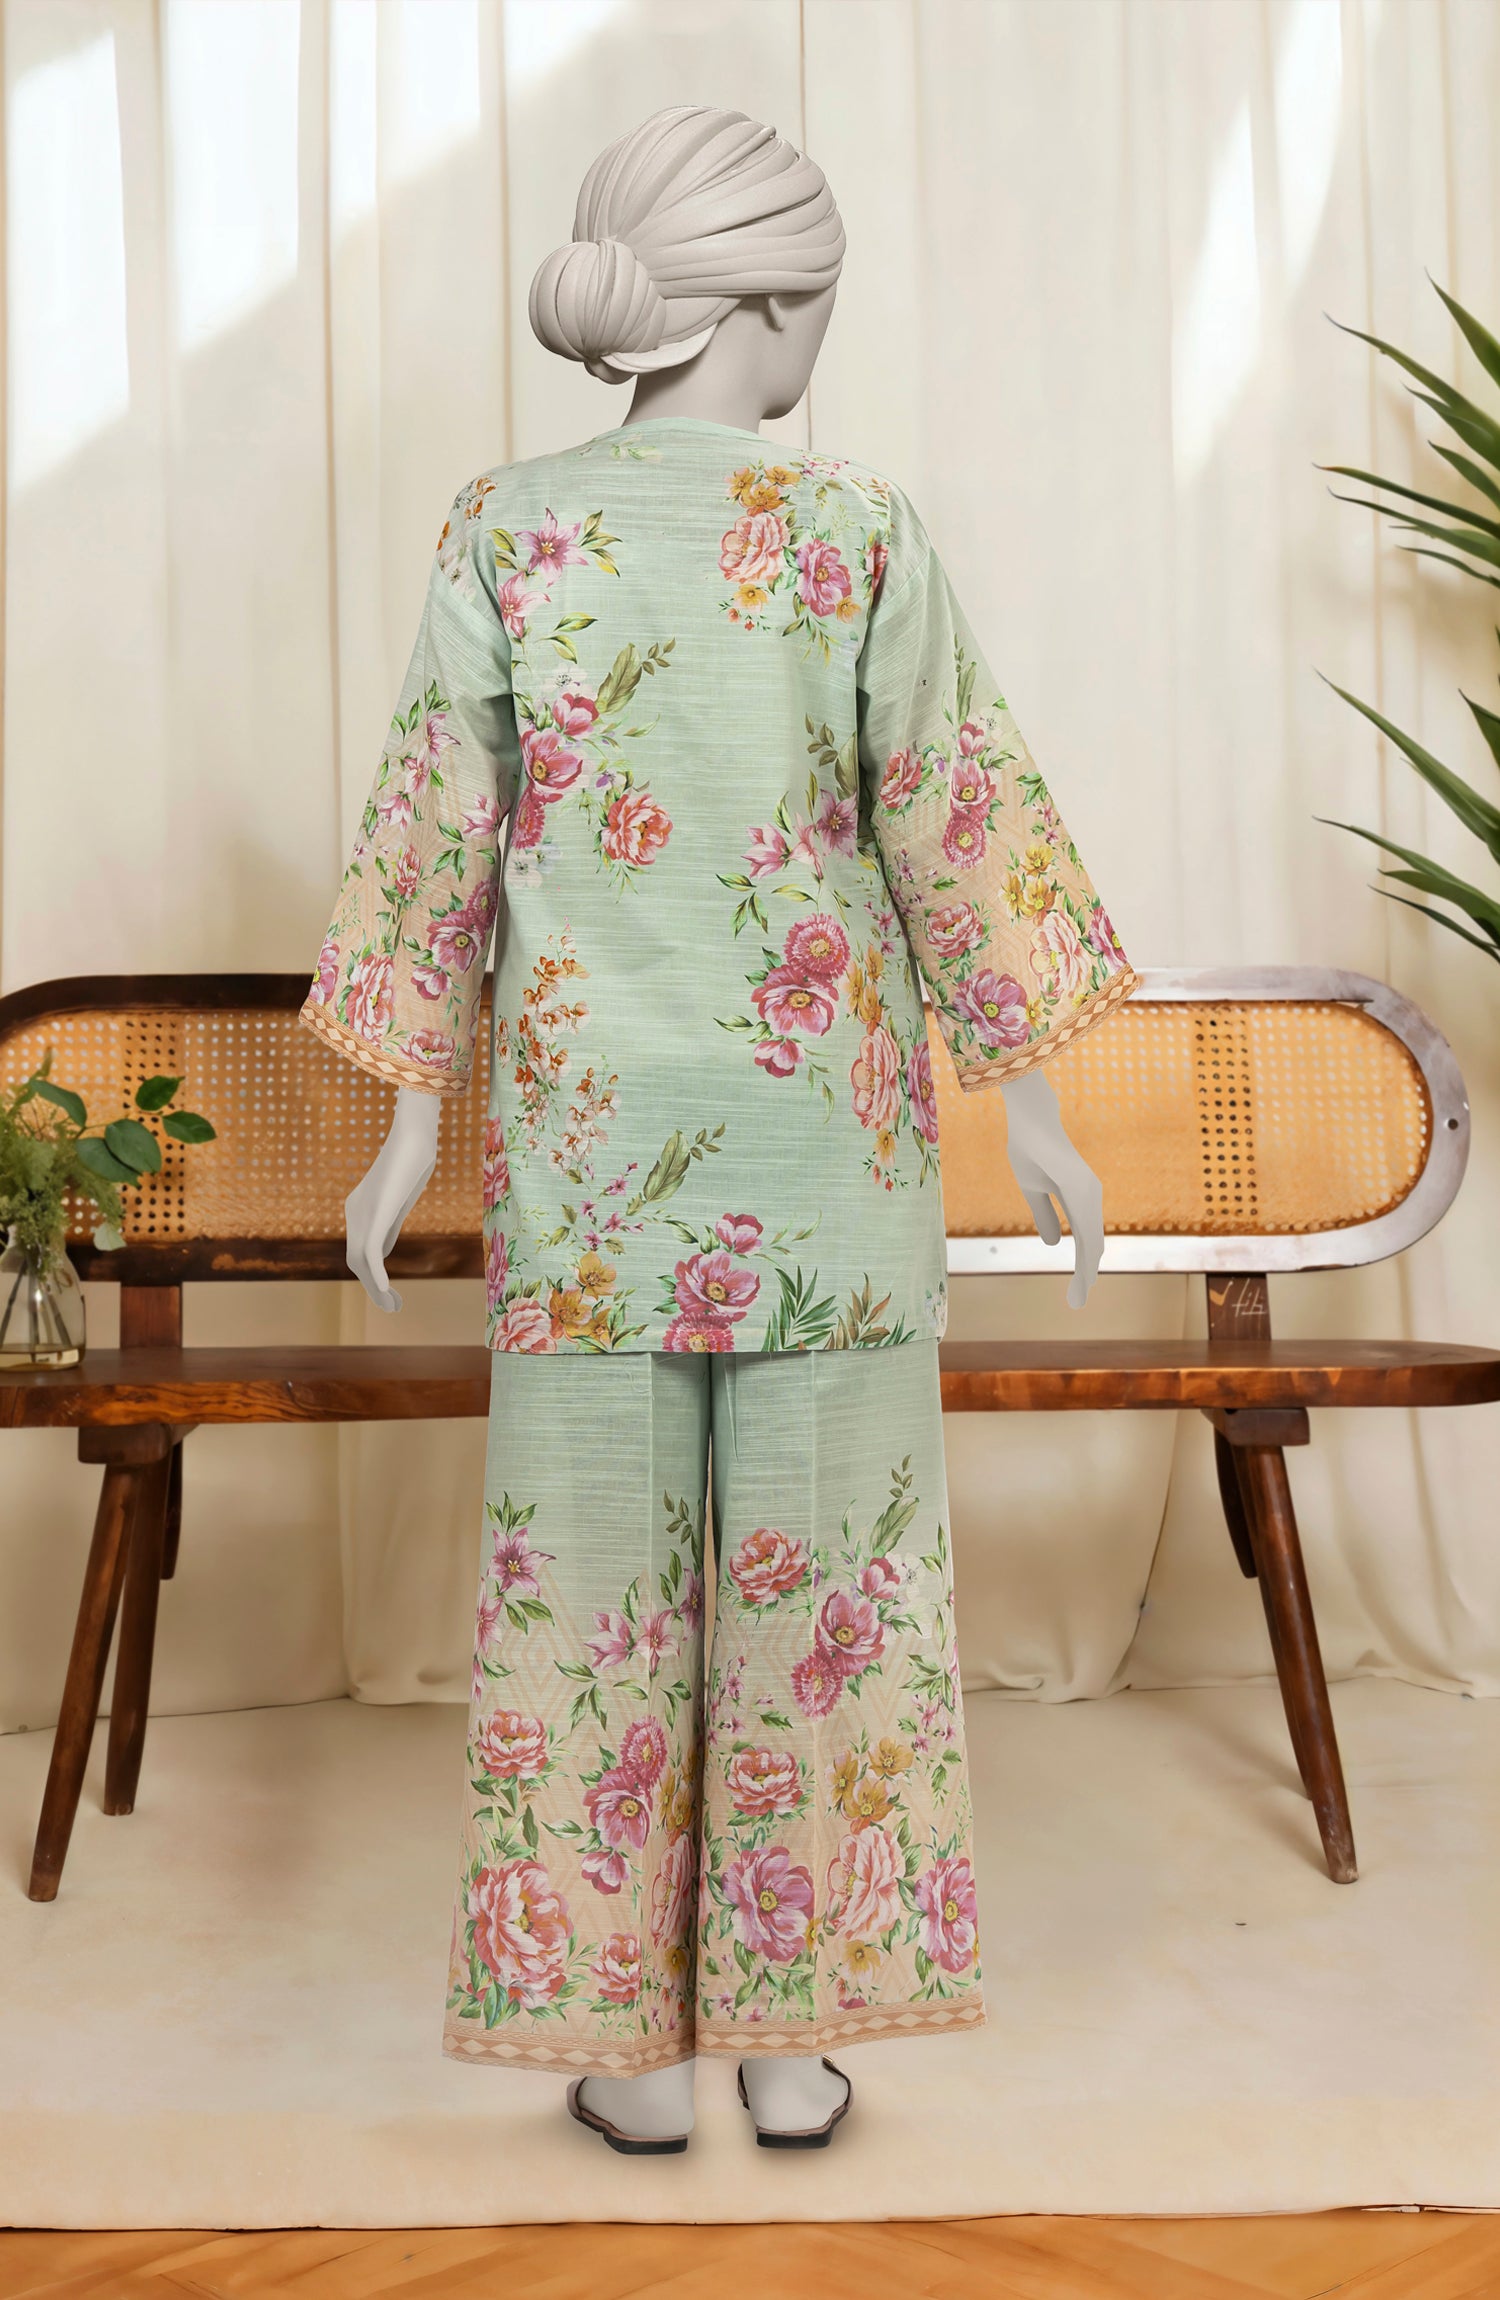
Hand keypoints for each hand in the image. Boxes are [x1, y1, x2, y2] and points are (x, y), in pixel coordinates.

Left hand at [344, 1086, 441, 1311]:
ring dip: (375, 1289)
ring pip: (360, 1261)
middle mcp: (354, 1214)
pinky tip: (386, 1291)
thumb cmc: (414, 1156)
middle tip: (393, 1307)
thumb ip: (391, 1220)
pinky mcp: (375, 1215)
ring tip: (392, 1307)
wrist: (413, 1134)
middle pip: (356, 1261)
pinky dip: (376, 1275)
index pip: (361, 1250)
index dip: (373, 1276)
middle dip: (372, 1288)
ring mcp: (362, 1215)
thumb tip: (386, 1245)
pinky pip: (371, 1252)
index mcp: (359, 1209)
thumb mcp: (401, 1195)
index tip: (391, 1294)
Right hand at [998, 1065, 1102, 1308]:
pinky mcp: (1081, 1188)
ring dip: (1086, 1270)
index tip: (1076, 1290)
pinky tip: (1083, 1271)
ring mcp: (1089, 1192)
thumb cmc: (1031, 1148)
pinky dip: (1086, 1252)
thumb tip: (1054, 1245)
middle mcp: (1089, 1197)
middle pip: (1092, 1244)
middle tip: (1078, 1302)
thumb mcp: (1033, 1190)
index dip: (1081, 1265)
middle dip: (1085, 1275)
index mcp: (1078, 1199)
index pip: (1084, 1239)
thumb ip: (1044, 1215)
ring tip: (1080, 1295)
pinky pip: (1086, 1226)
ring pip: (1092, 1240)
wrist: (1030, 1118)